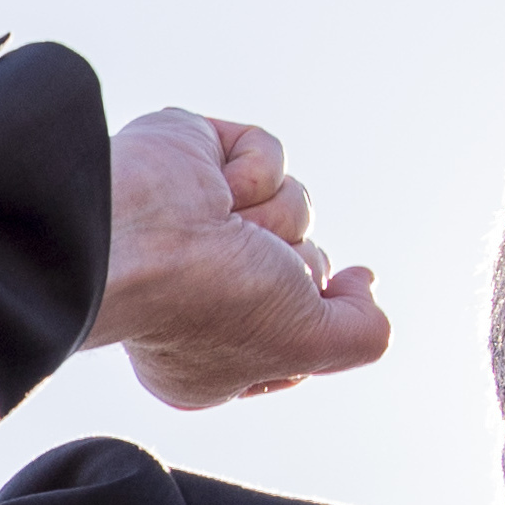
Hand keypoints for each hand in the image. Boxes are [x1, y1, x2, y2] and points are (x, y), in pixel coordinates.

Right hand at [76, 109, 390, 410]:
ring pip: (295, 207)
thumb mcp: (306, 347)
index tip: (275, 317)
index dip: (305, 322)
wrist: (141, 233)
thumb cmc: (208, 302)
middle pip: (304, 264)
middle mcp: (203, 286)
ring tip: (221, 225)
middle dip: (290, 264)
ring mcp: (197, 222)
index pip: (297, 332)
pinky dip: (251, 168)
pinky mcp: (195, 161)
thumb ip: (363, 335)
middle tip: (239, 269)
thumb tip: (363, 284)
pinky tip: (211, 187)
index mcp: (211, 350)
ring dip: (272, 216)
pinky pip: (268, 154)